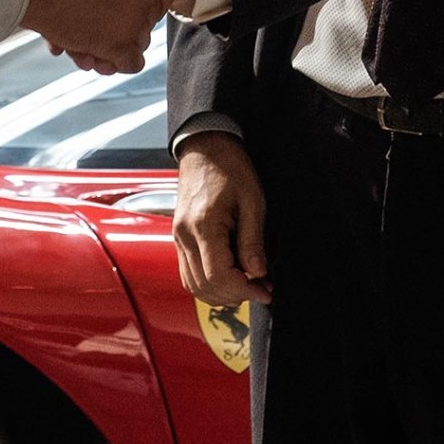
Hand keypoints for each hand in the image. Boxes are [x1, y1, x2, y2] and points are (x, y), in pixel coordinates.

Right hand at [174, 131, 270, 305]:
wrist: (206, 148)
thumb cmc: (229, 167)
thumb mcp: (252, 201)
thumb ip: (253, 240)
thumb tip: (257, 272)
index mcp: (203, 226)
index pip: (219, 276)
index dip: (244, 290)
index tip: (265, 290)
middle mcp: (185, 236)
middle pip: (204, 287)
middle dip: (235, 295)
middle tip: (260, 289)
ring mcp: (178, 238)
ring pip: (193, 285)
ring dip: (220, 294)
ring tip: (247, 285)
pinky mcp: (179, 238)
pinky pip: (188, 273)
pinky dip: (208, 283)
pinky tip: (229, 276)